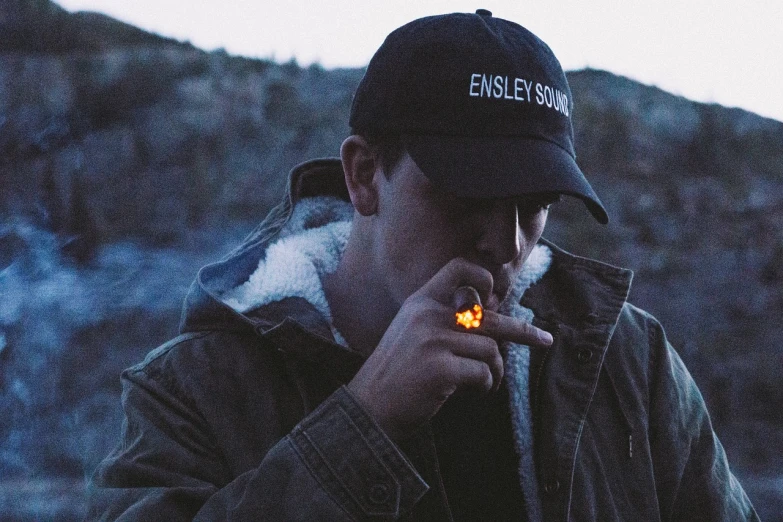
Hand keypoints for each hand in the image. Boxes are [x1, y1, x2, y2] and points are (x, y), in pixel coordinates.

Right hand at [346, 258, 552, 440]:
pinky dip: (486, 385)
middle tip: (546, 340)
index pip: (458, 268)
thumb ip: (443, 319)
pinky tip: (475, 393)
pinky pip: (483, 372)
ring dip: (495, 371)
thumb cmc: (396, 374)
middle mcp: (427, 315)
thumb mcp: (412, 333)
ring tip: (486, 384)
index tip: (496, 298)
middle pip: (490, 316)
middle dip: (523, 331)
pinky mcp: (440, 368)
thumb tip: (491, 318)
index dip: (483, 278)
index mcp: (419, 301)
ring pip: (490, 350)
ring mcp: (433, 340)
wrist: (368, 407)